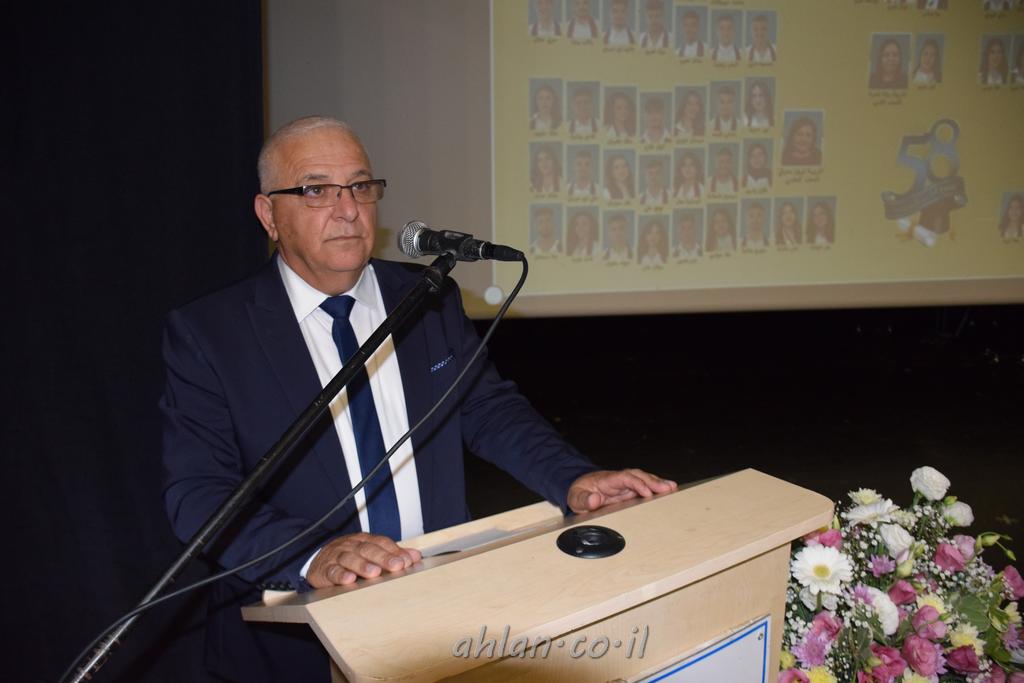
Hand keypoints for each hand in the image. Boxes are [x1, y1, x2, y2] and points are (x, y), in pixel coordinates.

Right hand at [305, 532, 421, 587]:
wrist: (318, 561)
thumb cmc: (349, 558)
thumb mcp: (371, 553)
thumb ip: (393, 554)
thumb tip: (416, 556)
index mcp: (364, 540)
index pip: (382, 543)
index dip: (395, 551)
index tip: (408, 561)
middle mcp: (351, 545)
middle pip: (368, 549)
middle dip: (383, 557)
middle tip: (396, 566)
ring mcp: (337, 556)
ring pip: (350, 558)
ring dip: (363, 565)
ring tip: (375, 573)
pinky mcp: (324, 570)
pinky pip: (332, 571)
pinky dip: (340, 575)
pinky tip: (349, 580)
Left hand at [567, 469, 677, 513]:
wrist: (581, 490)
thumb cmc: (580, 493)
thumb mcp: (575, 498)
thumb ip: (583, 500)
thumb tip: (594, 500)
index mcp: (607, 480)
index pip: (624, 478)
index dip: (636, 484)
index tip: (646, 492)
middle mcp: (619, 480)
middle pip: (638, 476)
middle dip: (652, 481)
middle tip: (667, 488)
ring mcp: (625, 485)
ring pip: (643, 479)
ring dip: (657, 483)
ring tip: (672, 487)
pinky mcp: (629, 491)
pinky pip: (644, 487)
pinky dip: (656, 487)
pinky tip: (668, 489)